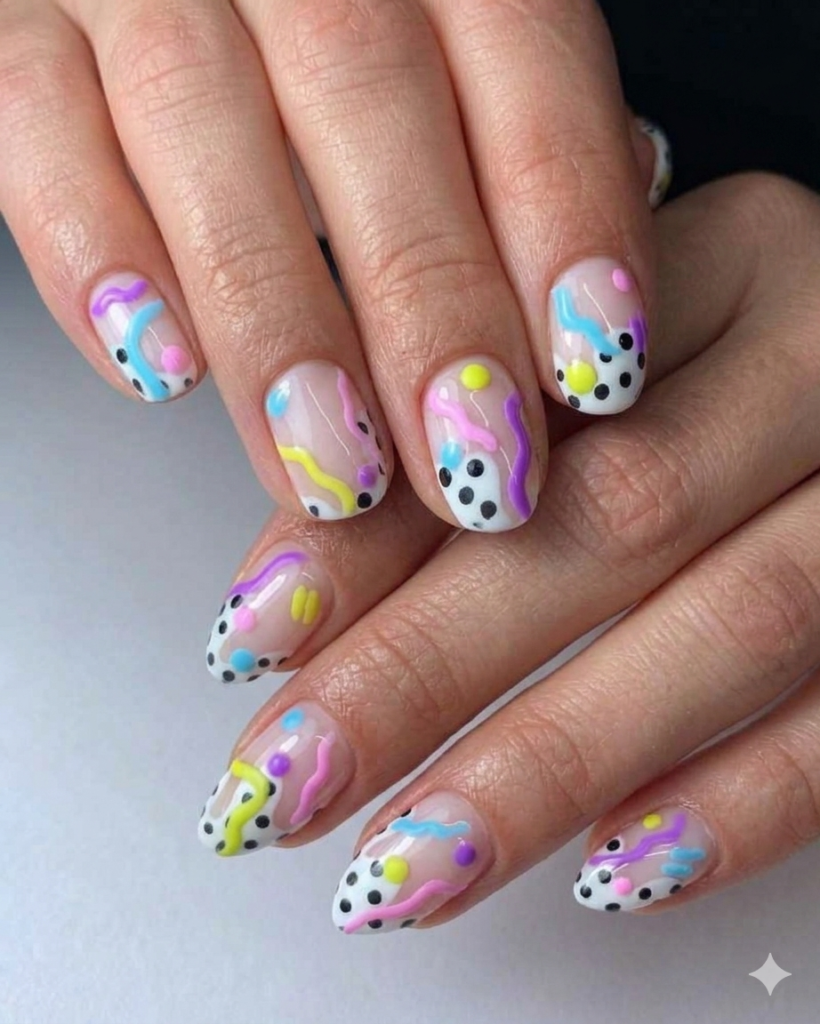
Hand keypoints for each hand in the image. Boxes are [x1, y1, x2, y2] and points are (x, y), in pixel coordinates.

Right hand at [0, 0, 666, 530]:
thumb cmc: (332, 48)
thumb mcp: (449, 69)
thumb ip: (517, 152)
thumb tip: (594, 297)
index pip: (524, 54)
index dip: (566, 219)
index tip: (591, 376)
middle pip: (370, 100)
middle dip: (427, 303)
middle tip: (469, 466)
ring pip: (200, 126)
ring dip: (276, 321)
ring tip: (335, 470)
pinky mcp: (20, 32)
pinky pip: (36, 128)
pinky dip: (98, 259)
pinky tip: (162, 373)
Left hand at [196, 173, 819, 931]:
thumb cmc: (712, 373)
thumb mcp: (588, 357)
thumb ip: (455, 437)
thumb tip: (289, 597)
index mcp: (724, 258)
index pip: (516, 392)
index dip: (377, 526)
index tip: (256, 635)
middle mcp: (817, 359)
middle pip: (615, 517)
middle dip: (429, 667)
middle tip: (288, 782)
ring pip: (733, 627)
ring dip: (551, 766)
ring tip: (406, 869)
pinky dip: (734, 806)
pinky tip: (606, 871)